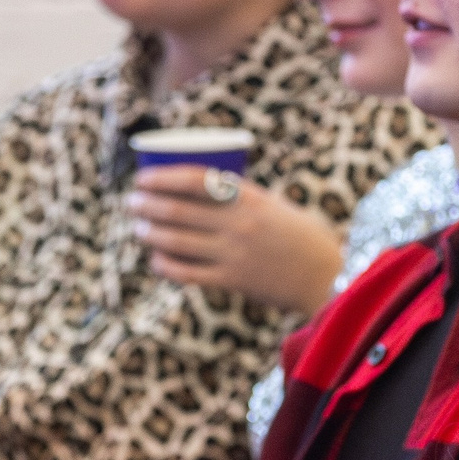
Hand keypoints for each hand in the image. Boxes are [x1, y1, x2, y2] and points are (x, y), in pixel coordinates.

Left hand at [127, 165, 340, 314]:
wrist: (325, 276)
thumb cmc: (300, 234)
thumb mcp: (274, 204)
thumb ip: (242, 197)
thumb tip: (202, 188)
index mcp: (248, 198)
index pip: (194, 181)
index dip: (161, 178)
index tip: (143, 179)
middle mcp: (238, 224)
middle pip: (178, 211)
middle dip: (147, 205)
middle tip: (132, 202)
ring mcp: (234, 254)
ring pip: (177, 242)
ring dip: (151, 233)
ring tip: (138, 228)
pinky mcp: (233, 281)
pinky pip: (188, 273)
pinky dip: (166, 265)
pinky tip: (155, 259)